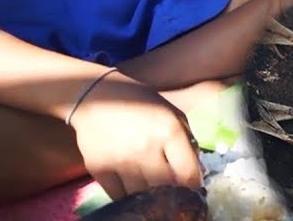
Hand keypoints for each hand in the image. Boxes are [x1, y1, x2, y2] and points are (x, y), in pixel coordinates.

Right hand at [69, 72, 201, 200]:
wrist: (95, 96)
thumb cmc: (141, 103)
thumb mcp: (173, 114)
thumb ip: (187, 142)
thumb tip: (196, 173)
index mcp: (170, 131)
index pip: (188, 174)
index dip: (193, 185)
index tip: (192, 186)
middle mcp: (146, 148)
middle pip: (166, 188)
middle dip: (172, 189)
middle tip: (170, 185)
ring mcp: (121, 160)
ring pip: (142, 194)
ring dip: (148, 192)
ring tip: (148, 181)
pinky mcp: (99, 169)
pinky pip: (118, 196)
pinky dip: (126, 194)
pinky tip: (130, 183)